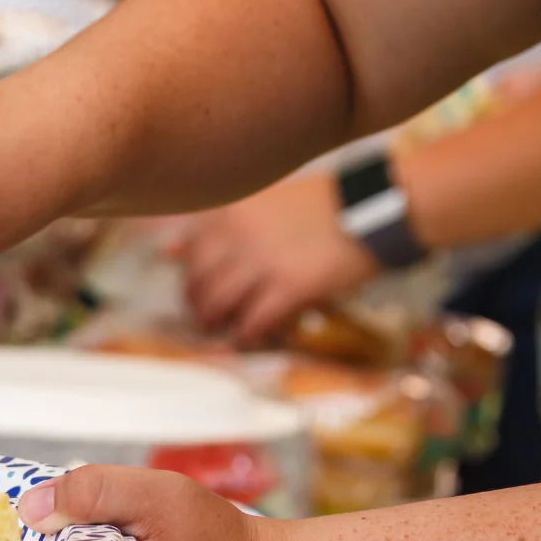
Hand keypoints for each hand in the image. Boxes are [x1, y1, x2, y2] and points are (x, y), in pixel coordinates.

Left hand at [173, 173, 378, 345]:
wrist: (373, 208)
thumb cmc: (321, 206)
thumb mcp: (262, 202)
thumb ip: (217, 228)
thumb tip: (167, 252)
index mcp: (228, 212)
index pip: (188, 256)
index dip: (191, 280)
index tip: (201, 291)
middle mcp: (236, 235)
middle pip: (196, 285)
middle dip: (198, 307)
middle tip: (209, 318)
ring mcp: (261, 261)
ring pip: (216, 306)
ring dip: (218, 325)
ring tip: (228, 329)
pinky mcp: (288, 287)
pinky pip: (251, 322)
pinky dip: (247, 336)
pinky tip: (253, 337)